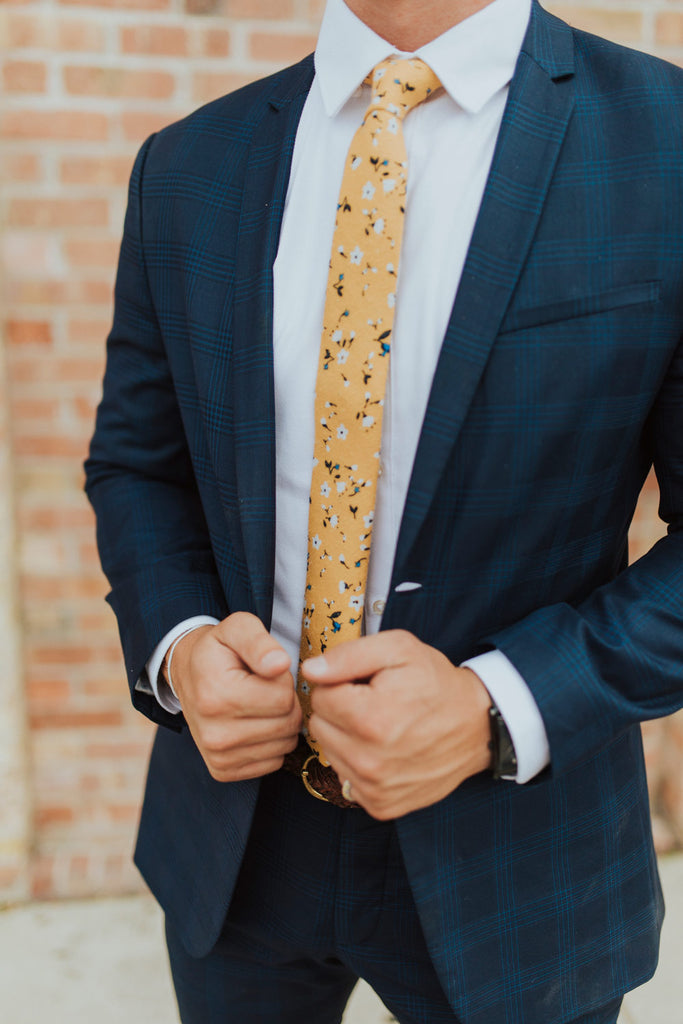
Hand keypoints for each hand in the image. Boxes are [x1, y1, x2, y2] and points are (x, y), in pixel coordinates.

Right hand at [166, 612, 301, 781]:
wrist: (187, 674)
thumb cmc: (220, 649)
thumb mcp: (238, 628)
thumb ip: (260, 642)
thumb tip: (281, 664)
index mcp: (217, 696)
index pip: (284, 698)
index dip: (283, 680)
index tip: (264, 671)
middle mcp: (214, 734)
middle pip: (287, 724)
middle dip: (285, 702)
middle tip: (263, 688)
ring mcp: (217, 756)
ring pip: (285, 745)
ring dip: (281, 723)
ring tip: (258, 704)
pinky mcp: (222, 771)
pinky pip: (274, 763)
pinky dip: (272, 743)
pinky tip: (254, 724)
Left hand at [303, 630, 491, 819]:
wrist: (477, 726)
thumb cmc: (436, 683)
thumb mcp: (398, 649)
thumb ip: (348, 656)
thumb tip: (311, 671)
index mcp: (370, 719)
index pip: (320, 696)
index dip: (341, 683)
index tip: (366, 684)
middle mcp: (370, 761)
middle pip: (319, 726)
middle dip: (340, 711)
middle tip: (373, 702)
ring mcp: (376, 788)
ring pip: (330, 752)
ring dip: (347, 737)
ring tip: (381, 726)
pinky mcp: (381, 805)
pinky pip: (346, 779)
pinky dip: (359, 763)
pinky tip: (384, 750)